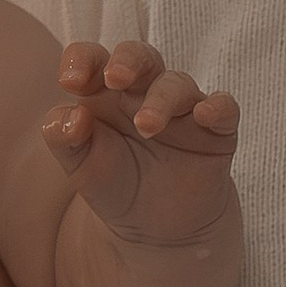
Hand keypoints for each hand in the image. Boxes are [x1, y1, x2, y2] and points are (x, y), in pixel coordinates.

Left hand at [41, 39, 238, 244]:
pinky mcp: (214, 131)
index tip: (69, 82)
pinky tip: (204, 115)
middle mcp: (143, 92)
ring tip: (146, 126)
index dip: (81, 60)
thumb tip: (71, 115)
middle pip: (139, 57)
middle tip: (114, 78)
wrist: (155, 229)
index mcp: (104, 93)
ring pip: (177, 84)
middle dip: (128, 61)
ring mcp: (181, 109)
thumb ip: (62, 138)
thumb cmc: (113, 184)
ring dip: (161, 100)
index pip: (92, 58)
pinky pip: (223, 108)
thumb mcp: (78, 165)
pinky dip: (217, 107)